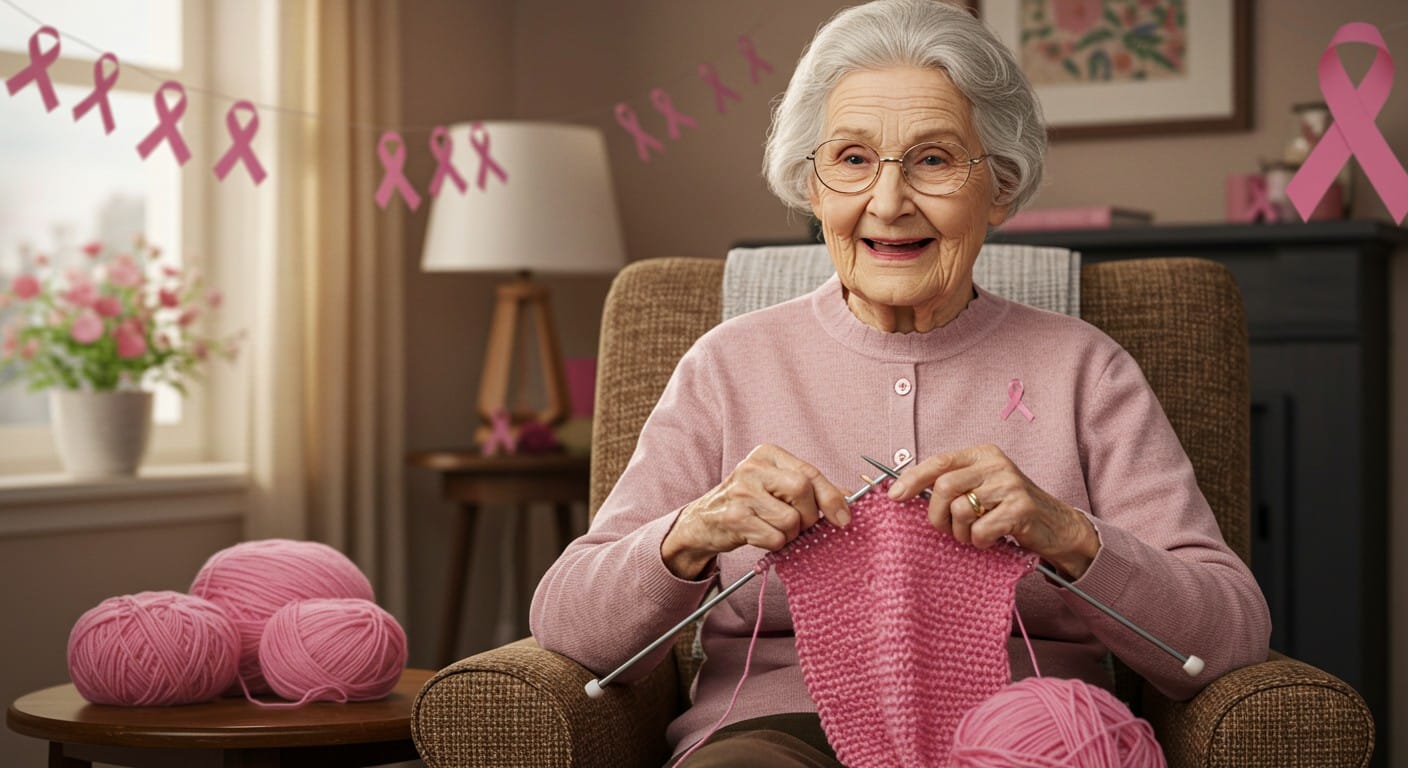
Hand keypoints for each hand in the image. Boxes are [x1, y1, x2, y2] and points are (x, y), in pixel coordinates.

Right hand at [661, 444, 850, 578]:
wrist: (704, 521)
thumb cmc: (748, 502)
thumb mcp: (777, 486)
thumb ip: (811, 489)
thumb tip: (848, 498)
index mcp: (768, 454)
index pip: (809, 473)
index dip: (832, 497)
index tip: (844, 518)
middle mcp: (752, 467)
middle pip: (802, 492)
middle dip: (809, 516)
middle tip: (799, 525)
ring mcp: (741, 491)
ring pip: (790, 519)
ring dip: (789, 534)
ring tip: (774, 529)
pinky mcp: (733, 517)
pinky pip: (773, 537)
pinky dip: (774, 544)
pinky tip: (760, 535)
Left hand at [886, 444, 1099, 578]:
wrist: (1056, 525)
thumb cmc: (1008, 508)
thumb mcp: (980, 487)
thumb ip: (951, 485)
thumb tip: (902, 490)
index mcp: (982, 454)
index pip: (939, 461)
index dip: (912, 478)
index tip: (894, 496)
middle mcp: (996, 464)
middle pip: (944, 487)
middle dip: (936, 515)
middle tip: (945, 529)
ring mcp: (1010, 485)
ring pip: (960, 510)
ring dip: (960, 532)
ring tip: (973, 534)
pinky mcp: (1021, 509)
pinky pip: (980, 530)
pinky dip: (979, 542)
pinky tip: (991, 539)